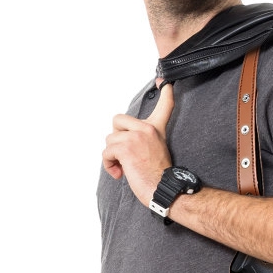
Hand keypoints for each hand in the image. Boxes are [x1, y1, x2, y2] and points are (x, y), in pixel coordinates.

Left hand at [103, 79, 175, 206]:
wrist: (164, 190)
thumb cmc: (159, 177)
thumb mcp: (158, 150)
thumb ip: (146, 138)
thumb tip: (126, 138)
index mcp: (156, 128)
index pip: (165, 105)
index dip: (166, 92)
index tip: (165, 81)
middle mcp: (146, 128)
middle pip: (117, 121)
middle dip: (116, 139)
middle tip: (126, 154)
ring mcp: (135, 137)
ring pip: (109, 140)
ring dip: (112, 156)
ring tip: (125, 168)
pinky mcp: (125, 148)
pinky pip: (106, 152)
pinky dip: (109, 165)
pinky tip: (120, 173)